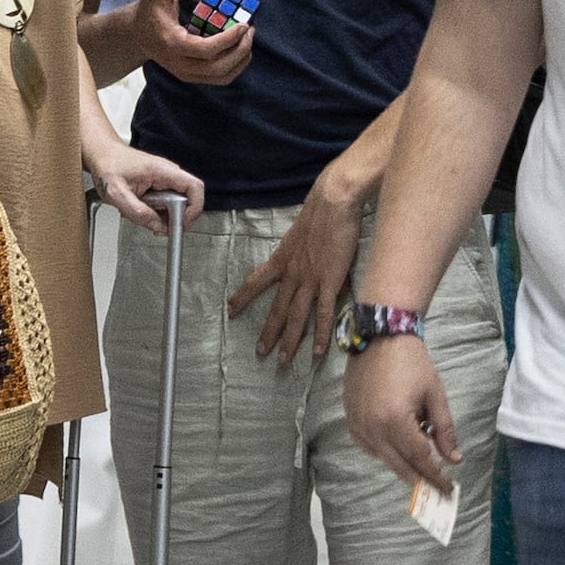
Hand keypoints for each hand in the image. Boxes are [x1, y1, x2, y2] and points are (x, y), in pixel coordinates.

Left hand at [88, 137, 202, 231]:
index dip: (194, 209)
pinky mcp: (158, 186)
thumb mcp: (116, 192)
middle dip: (171, 218)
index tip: (182, 224)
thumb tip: (157, 226)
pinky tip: (138, 208)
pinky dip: (154, 212)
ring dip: (160, 216)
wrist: (100, 153)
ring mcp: (164, 179)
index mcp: (162, 171)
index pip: (194, 187)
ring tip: (139, 212)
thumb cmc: (107, 164)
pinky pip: (164, 204)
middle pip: (186, 201)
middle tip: (155, 225)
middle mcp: (167, 173)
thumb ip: (137, 211)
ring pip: (174, 206)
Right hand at [119, 0, 256, 87]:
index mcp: (172, 43)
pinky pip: (220, 78)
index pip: (206, 50)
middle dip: (240, 50)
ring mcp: (185, 74)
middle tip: (250, 30)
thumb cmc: (151, 7)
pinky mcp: (192, 76)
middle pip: (218, 68)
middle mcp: (178, 64)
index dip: (229, 39)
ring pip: (221, 77)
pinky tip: (240, 48)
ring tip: (248, 39)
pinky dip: (235, 66)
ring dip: (241, 60)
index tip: (244, 24)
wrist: (138, 33)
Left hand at [231, 178, 363, 367]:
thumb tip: (306, 270)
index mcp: (282, 259)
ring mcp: (310, 279)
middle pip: (276, 308)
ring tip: (283, 361)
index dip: (243, 296)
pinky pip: (323, 313)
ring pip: (296, 316)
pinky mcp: (329, 281)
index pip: (256, 281)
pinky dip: (321, 334)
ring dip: (289, 340)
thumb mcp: (301, 236)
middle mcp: (292, 273)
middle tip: (260, 352)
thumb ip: (302, 256)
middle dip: (268, 332)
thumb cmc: (320, 214)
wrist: (333, 203)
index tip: (230, 309)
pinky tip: (318, 351)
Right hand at [346, 331, 458, 493]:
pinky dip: (382, 452)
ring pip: (382, 457)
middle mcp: (373, 427)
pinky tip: (395, 448)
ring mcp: (358, 423)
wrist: (381, 336)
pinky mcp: (350, 416)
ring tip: (419, 466)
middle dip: (420, 479)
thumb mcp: (434, 396)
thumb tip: (453, 460)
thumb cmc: (412, 363)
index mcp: (396, 421)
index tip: (448, 488)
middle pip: (399, 465)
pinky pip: (366, 445)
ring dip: (401, 465)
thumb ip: (444, 430)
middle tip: (435, 488)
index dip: (436, 475)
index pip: (420, 459)